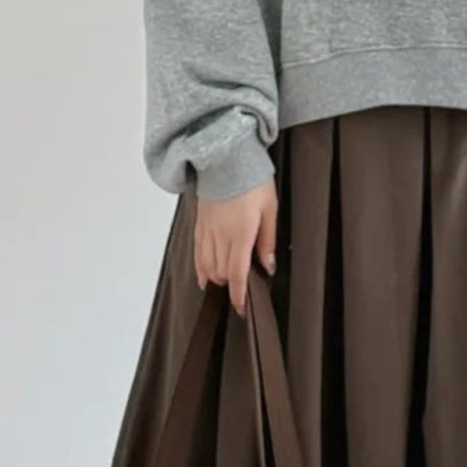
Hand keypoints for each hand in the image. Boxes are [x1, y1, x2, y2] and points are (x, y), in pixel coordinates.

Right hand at [194, 176, 277, 314]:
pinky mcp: (198, 225)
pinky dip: (200, 269)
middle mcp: (220, 235)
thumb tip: (267, 266)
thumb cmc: (252, 180)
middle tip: (242, 290)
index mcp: (240, 232)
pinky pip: (196, 254)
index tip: (241, 309)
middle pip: (221, 273)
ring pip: (207, 266)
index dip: (239, 295)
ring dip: (217, 278)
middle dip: (231, 286)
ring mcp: (206, 230)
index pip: (238, 273)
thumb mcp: (270, 208)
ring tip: (228, 282)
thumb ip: (267, 240)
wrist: (225, 158)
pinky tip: (205, 277)